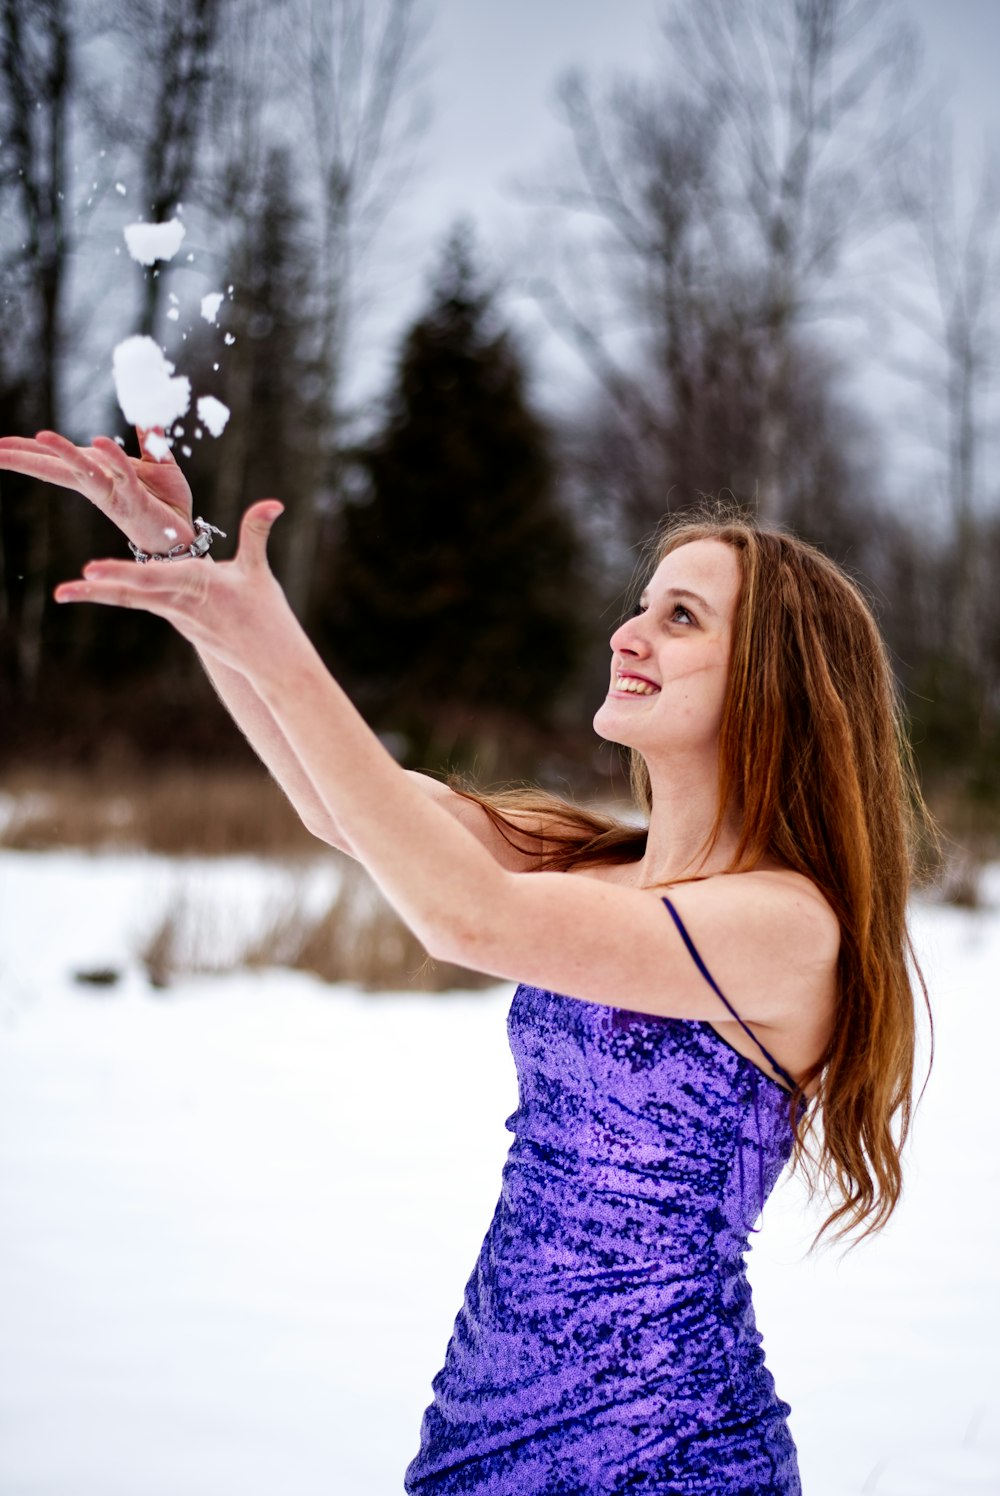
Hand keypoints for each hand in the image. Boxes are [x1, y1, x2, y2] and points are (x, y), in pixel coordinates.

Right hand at [0, 427, 195, 553]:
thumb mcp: (158, 463)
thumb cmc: (167, 502)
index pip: (56, 458)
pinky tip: (98, 441)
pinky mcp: (134, 500)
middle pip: (55, 466)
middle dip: (25, 457)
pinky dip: (112, 457)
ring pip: (82, 470)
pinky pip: (123, 475)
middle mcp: (98, 484)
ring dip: (63, 452)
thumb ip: (150, 438)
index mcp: (98, 472)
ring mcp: (114, 494)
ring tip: (40, 436)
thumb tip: (147, 414)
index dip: (28, 450)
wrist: (184, 535)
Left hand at [54, 501, 301, 682]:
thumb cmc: (266, 615)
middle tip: (64, 590)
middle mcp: (178, 601)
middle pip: (130, 595)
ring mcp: (173, 614)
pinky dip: (116, 592)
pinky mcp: (174, 619)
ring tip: (62, 592)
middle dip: (96, 591)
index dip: (121, 572)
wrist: (267, 661)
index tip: (92, 568)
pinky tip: (92, 585)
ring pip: (128, 600)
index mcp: (197, 585)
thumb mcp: (259, 572)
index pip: (152, 578)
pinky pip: (140, 603)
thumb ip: (256, 533)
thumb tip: (274, 502)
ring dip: (95, 595)